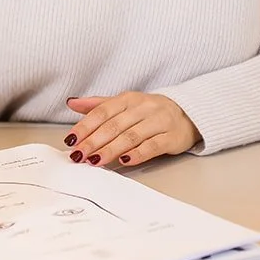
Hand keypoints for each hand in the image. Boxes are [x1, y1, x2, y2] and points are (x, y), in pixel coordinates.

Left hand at [65, 93, 199, 167]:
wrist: (188, 113)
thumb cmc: (150, 112)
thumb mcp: (125, 104)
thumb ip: (98, 105)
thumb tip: (71, 102)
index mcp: (128, 99)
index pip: (102, 112)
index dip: (85, 126)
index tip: (71, 140)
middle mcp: (143, 108)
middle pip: (114, 125)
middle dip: (94, 141)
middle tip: (79, 154)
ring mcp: (158, 122)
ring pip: (131, 136)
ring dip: (111, 149)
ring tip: (95, 160)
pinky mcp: (171, 137)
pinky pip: (152, 146)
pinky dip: (137, 153)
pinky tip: (125, 160)